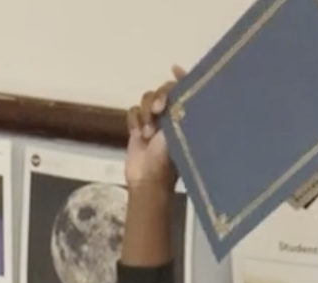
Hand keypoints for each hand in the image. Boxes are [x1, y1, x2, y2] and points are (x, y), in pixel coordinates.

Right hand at [123, 72, 183, 189]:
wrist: (147, 180)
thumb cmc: (169, 160)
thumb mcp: (179, 130)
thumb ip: (180, 105)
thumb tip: (179, 80)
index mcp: (185, 115)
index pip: (184, 89)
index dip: (181, 76)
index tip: (174, 68)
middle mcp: (171, 115)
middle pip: (161, 90)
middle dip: (157, 98)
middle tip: (158, 110)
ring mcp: (153, 121)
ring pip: (144, 100)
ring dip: (144, 115)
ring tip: (147, 134)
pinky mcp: (137, 127)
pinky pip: (132, 112)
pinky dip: (134, 122)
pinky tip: (139, 136)